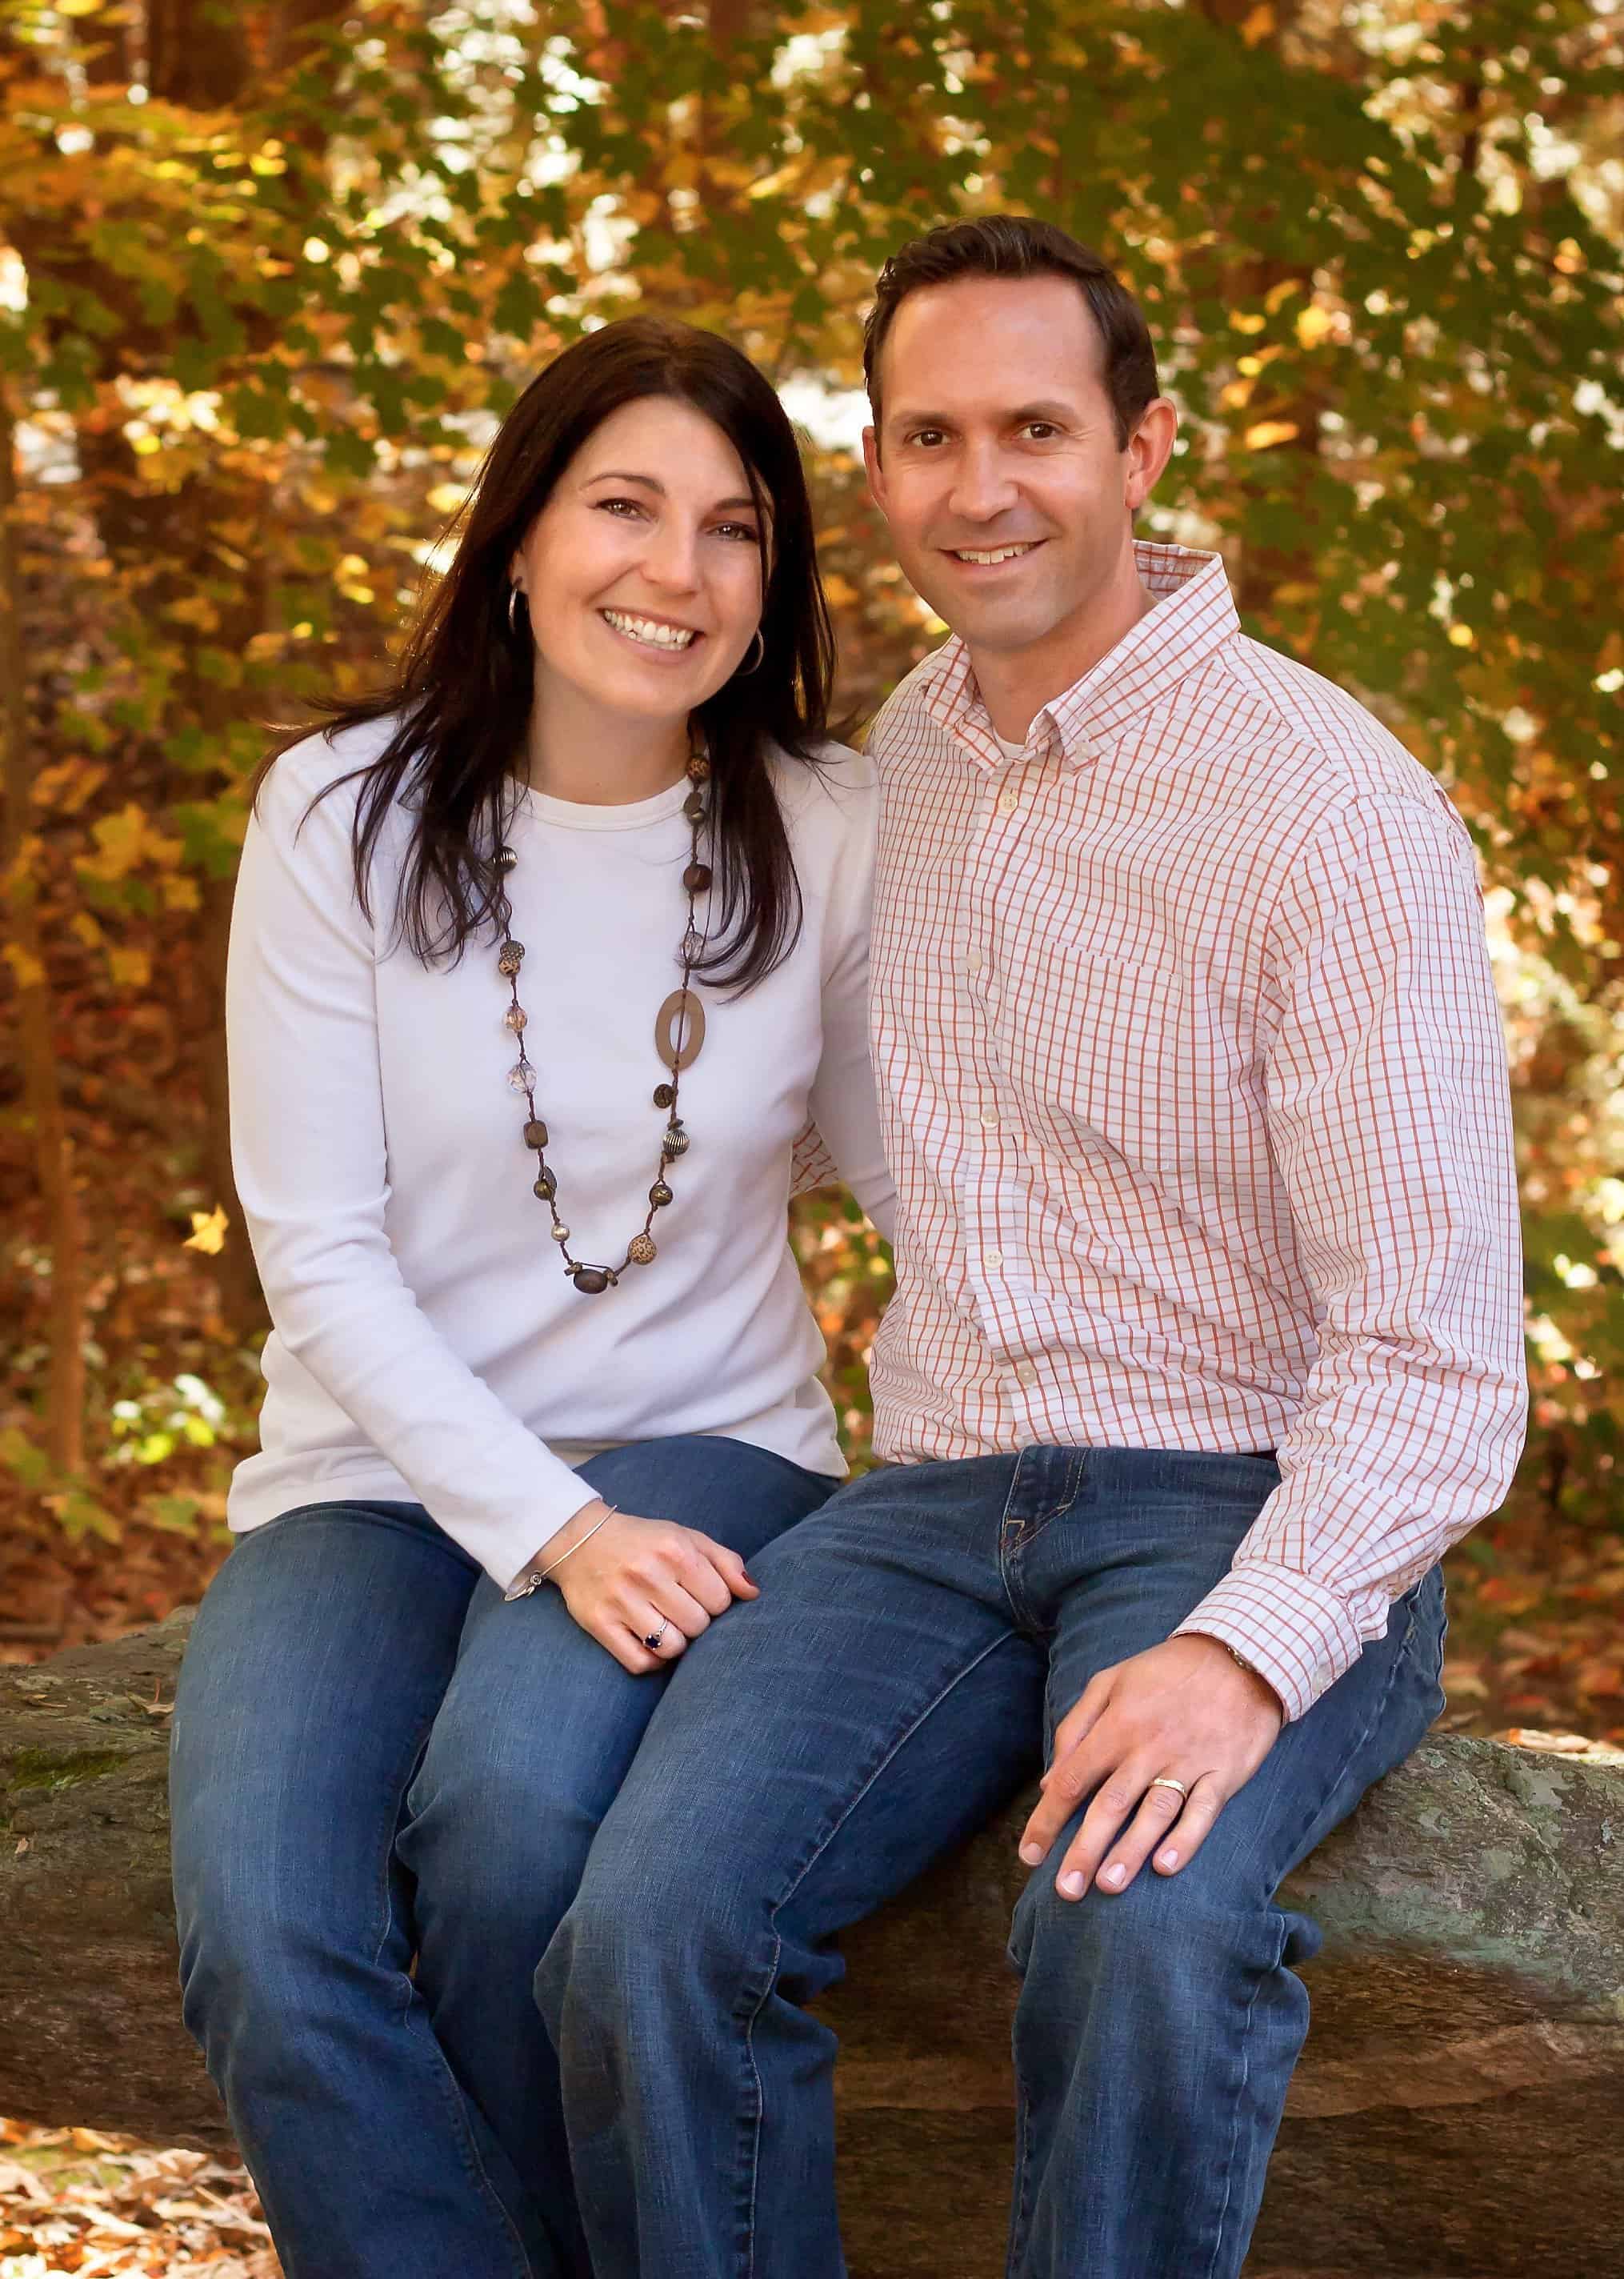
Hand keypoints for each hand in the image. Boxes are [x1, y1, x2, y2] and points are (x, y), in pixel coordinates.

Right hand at [538, 1500, 757, 1673]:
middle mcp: (647, 1574)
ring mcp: (620, 1600)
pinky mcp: (599, 1623)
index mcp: (674, 1549)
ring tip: (666, 1624)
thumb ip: (725, 1562)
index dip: (716, 1602)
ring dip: (675, 1642)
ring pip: (672, 1648)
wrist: (579, 1541)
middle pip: (698, 1625)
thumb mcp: (687, 1538)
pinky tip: (649, 1640)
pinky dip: (651, 1659)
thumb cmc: (644, 1542)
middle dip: (696, 1621)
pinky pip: (640, 1662)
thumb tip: (754, 1593)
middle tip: (680, 1608)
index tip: (701, 1595)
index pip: (721, 1600)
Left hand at [1017, 1635, 1282, 1899]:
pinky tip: (1166, 1866)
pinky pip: (1203, 1811)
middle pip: (1110, 1804)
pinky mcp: (1224, 1773)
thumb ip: (1076, 1727)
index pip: (1072, 1778)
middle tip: (1065, 1891)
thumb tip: (1048, 1779)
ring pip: (1154, 1812)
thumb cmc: (1165, 1671)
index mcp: (1117, 1725)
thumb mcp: (1111, 1681)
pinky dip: (1185, 1839)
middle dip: (1084, 1849)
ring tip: (1108, 1887)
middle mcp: (1148, 1747)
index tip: (1029, 1856)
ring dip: (1130, 1851)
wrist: (1238, 1656)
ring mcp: (1188, 1762)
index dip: (1048, 1819)